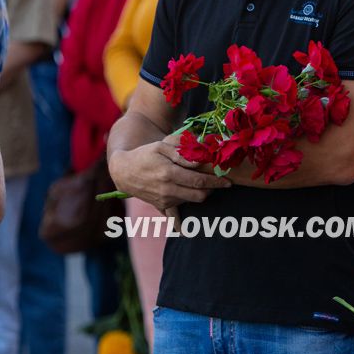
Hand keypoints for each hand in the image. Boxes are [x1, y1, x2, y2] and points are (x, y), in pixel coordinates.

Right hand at [108, 139, 230, 212]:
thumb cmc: (145, 155)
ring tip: (204, 182)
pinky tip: (191, 195)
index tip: (228, 182)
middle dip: (213, 189)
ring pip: (192, 201)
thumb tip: (199, 162)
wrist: (125, 171)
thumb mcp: (161, 147)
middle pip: (200, 195)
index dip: (216, 182)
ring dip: (202, 193)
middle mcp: (167, 189)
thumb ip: (181, 153)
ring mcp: (164, 200)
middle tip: (219, 182)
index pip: (199, 181)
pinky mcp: (161, 206)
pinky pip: (181, 207)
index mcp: (168, 173)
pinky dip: (189, 202)